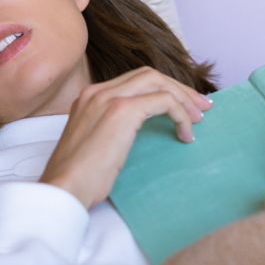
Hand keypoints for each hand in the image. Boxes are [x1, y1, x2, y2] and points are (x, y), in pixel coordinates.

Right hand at [41, 67, 212, 208]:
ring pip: (159, 83)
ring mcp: (109, 98)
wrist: (63, 189)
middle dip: (179, 89)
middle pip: (149, 75)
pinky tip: (185, 134)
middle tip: (201, 107)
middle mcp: (98, 92)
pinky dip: (180, 115)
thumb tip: (139, 134)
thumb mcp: (95, 146)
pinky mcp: (122, 111)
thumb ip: (112, 131)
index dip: (163, 89)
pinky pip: (164, 102)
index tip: (183, 106)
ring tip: (198, 119)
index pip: (134, 80)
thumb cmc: (78, 179)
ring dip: (184, 99)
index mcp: (89, 97)